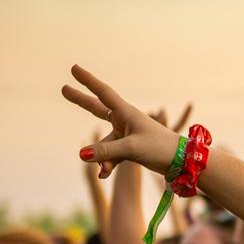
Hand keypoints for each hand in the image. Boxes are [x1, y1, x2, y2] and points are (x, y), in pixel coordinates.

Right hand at [61, 65, 184, 177]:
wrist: (180, 161)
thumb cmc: (160, 148)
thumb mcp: (131, 148)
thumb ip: (106, 151)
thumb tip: (81, 154)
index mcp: (127, 113)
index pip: (103, 93)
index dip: (88, 80)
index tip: (74, 68)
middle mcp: (124, 120)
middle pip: (97, 108)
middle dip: (81, 100)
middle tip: (64, 89)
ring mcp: (125, 134)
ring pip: (103, 144)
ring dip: (102, 158)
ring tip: (104, 171)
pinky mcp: (128, 148)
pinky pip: (109, 156)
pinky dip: (107, 165)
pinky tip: (103, 175)